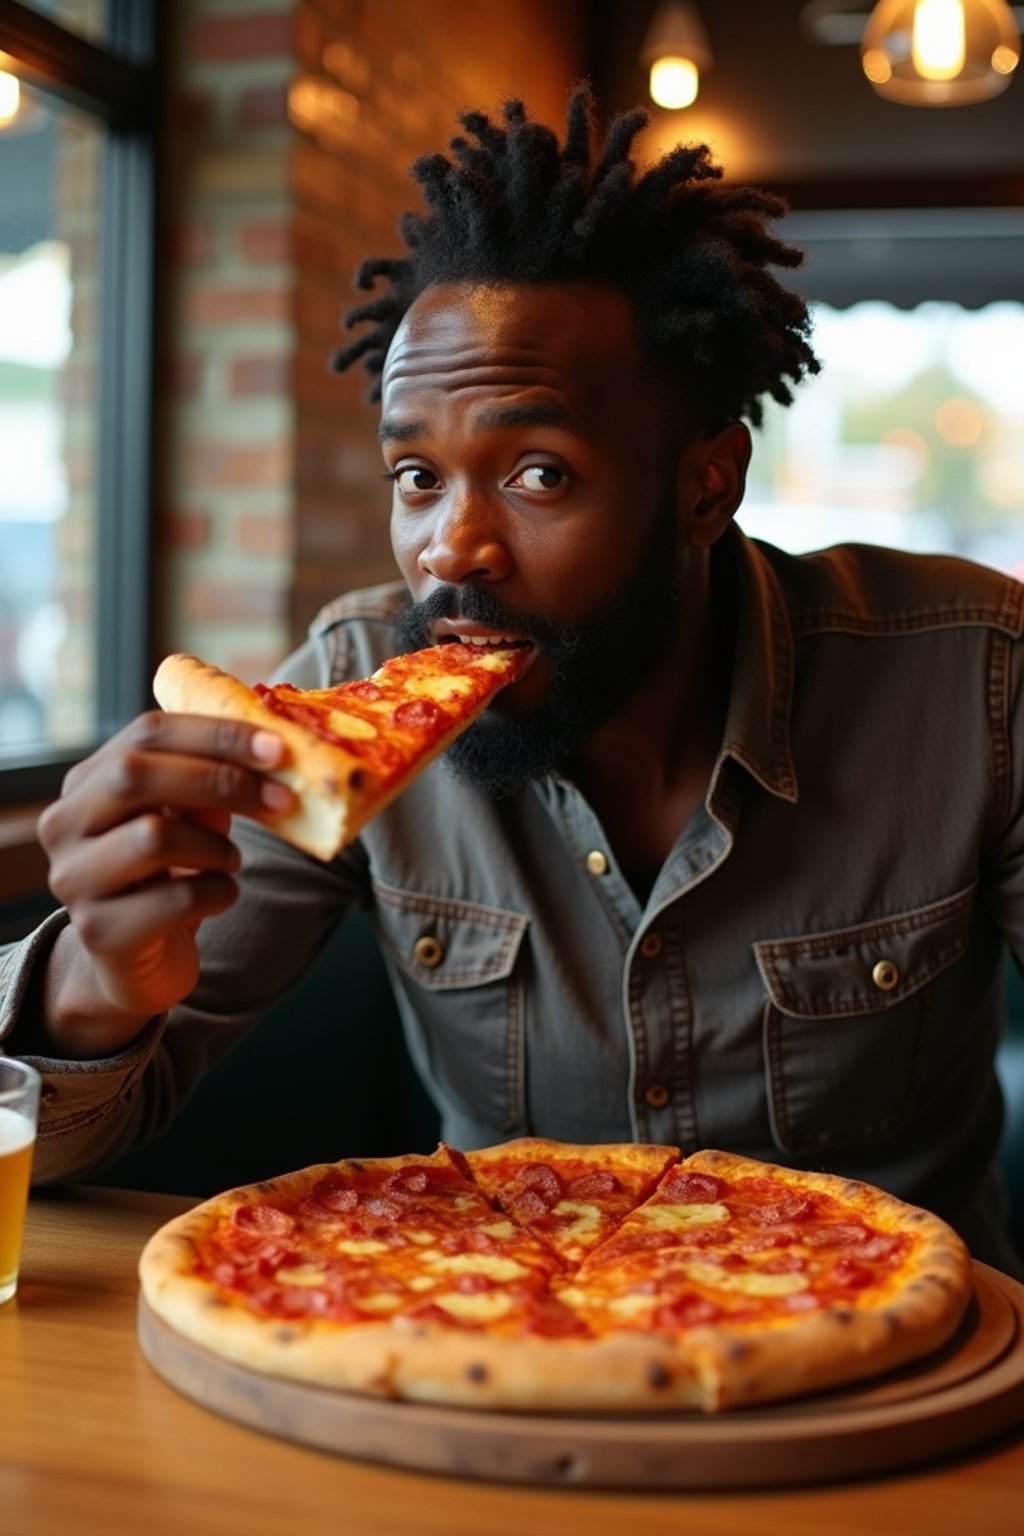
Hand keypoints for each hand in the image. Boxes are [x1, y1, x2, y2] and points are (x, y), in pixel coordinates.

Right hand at [35, 709, 292, 1054]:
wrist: (134, 962)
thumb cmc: (166, 876)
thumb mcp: (188, 819)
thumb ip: (212, 781)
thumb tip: (274, 749)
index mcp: (87, 783)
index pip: (146, 733)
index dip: (216, 734)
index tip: (279, 747)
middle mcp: (65, 825)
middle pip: (136, 776)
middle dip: (221, 780)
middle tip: (280, 798)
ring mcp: (74, 879)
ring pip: (154, 837)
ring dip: (216, 846)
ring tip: (231, 860)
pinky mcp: (99, 931)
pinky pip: (174, 899)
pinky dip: (217, 892)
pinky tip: (220, 895)